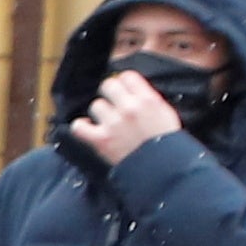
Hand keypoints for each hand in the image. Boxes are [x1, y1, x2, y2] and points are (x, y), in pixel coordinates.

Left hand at [67, 67, 184, 165]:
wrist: (162, 169)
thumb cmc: (166, 142)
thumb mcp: (165, 113)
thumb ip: (148, 99)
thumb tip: (132, 89)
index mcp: (148, 99)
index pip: (127, 76)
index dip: (124, 83)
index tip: (124, 91)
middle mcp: (129, 108)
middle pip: (108, 85)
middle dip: (110, 94)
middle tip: (113, 105)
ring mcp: (113, 123)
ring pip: (95, 105)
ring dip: (99, 113)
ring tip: (107, 122)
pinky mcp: (101, 140)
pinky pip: (79, 126)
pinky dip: (81, 127)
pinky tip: (88, 129)